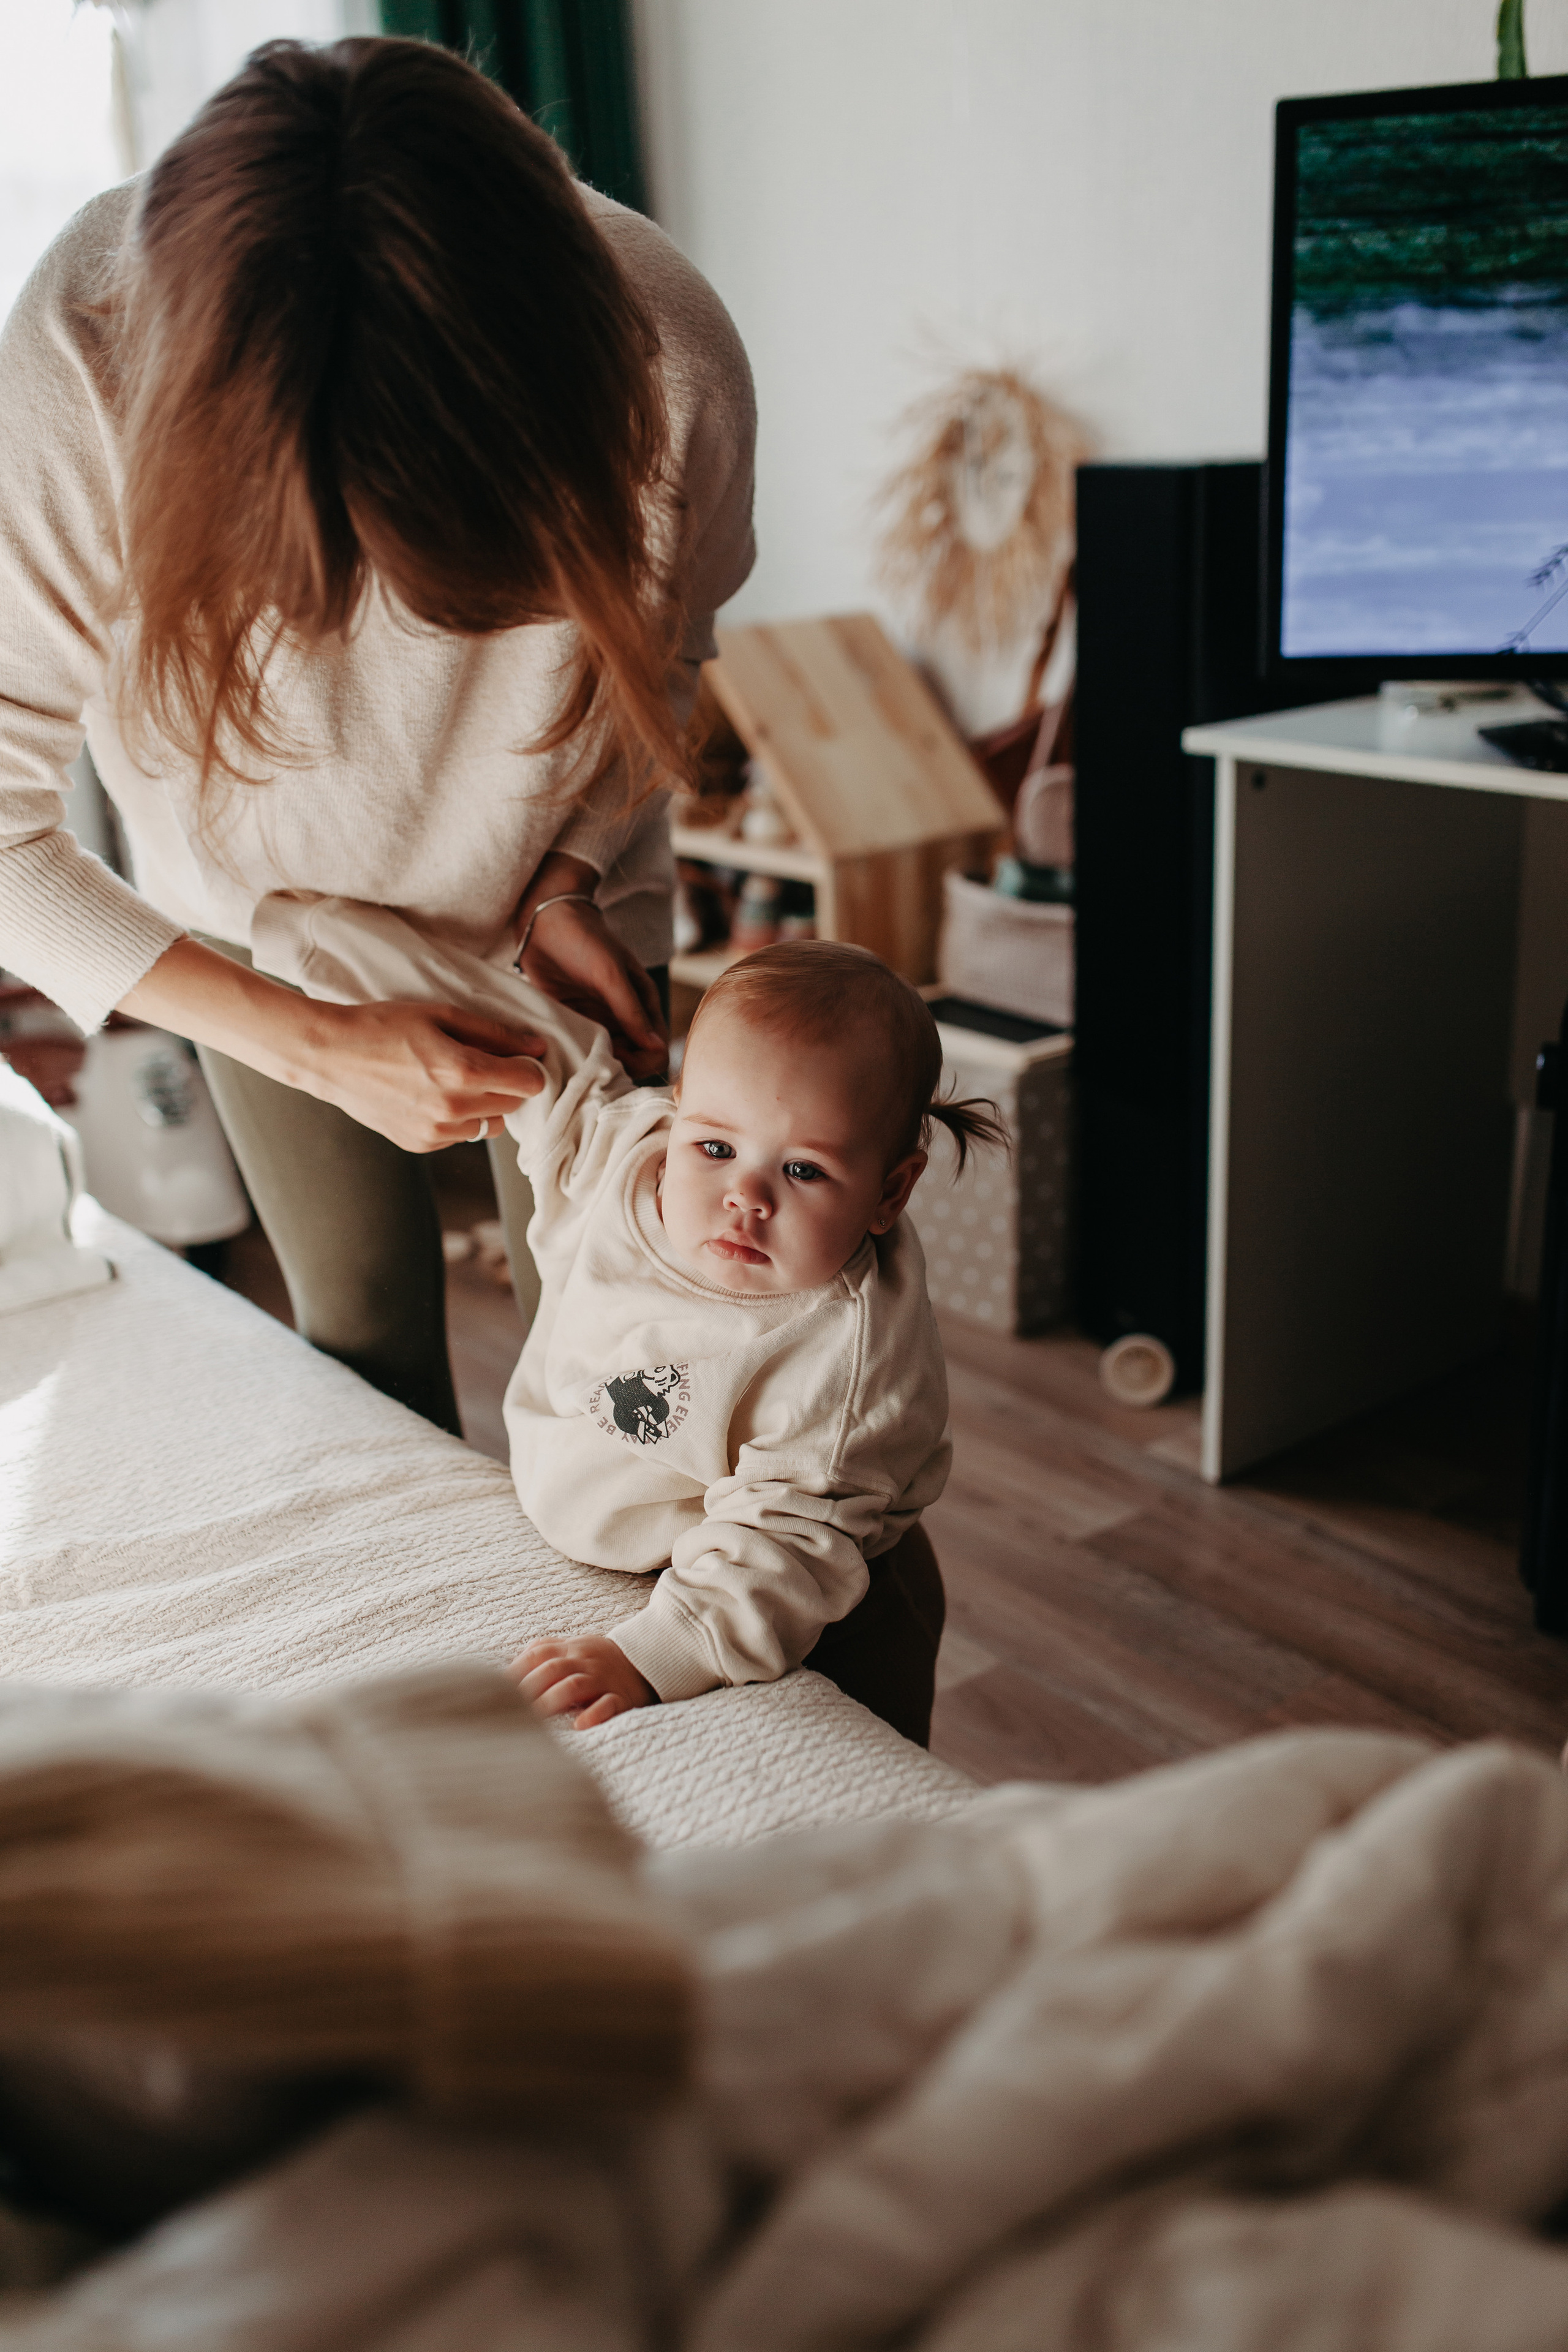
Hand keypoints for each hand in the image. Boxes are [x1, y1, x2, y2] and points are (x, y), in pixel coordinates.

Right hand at [301, 999, 548, 1151]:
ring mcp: (436, 1133)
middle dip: (506, 1084)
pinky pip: (461, 1136)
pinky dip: (457, 1118)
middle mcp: (453, 1110)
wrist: (328, 1055)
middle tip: (480, 1062)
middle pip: (513, 1104)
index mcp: (462, 1072)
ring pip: (489, 1125)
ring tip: (452, 1079)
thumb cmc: (382, 1026)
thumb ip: (494, 1033)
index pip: (530, 1082)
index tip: (515, 1055)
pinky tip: (430, 1094)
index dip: (528, 1066)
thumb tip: (538, 1046)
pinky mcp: (420, 1144)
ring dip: (484, 1104)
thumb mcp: (441, 1015)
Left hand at [508, 1635, 655, 1727]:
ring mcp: (603, 1679)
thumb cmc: (601, 1659)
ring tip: (532, 1720)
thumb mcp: (574, 1646)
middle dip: (527, 1689)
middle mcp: (585, 1661)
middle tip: (507, 1710)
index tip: (496, 1689)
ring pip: (575, 1685)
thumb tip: (506, 1662)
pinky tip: (579, 1726)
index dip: (515, 1670)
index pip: (537, 1654)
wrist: (650, 1658)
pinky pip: (609, 1704)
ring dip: (551, 1701)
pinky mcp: (623, 1697)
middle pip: (551, 1670)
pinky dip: (594, 1714)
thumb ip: (544, 1650)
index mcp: (571, 1649)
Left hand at [514, 854, 667, 1081]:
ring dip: (594, 1065)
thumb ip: (631, 1012)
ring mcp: (598, 1023)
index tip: (617, 1055)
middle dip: (618, 1068)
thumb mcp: (611, 974)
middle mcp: (624, 1020)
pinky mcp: (574, 1024)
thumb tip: (655, 1048)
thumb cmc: (585, 940)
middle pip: (632, 1063)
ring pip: (605, 1060)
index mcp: (644, 1006)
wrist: (545, 923)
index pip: (656, 1051)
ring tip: (576, 1056)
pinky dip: (575, 1057)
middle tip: (592, 1058)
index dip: (641, 1061)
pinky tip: (564, 1052)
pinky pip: (581, 1050)